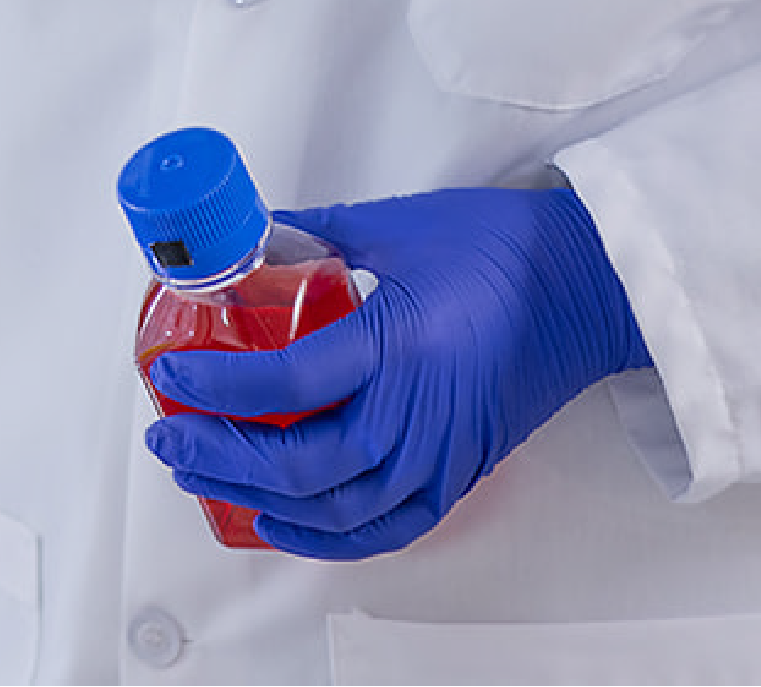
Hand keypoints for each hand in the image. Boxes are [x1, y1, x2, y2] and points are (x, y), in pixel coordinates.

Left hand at [144, 184, 651, 560]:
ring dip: (258, 497)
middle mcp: (415, 414)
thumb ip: (317, 231)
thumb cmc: (506, 250)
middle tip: (169, 432)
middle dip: (220, 454)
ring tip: (204, 473)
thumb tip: (251, 234)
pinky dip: (326, 535)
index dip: (219, 388)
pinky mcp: (457, 472)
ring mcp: (438, 453)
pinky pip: (383, 526)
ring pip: (333, 506)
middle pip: (298, 462)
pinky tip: (280, 520)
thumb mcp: (398, 225)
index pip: (286, 382)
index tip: (173, 375)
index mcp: (398, 346)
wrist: (591, 287)